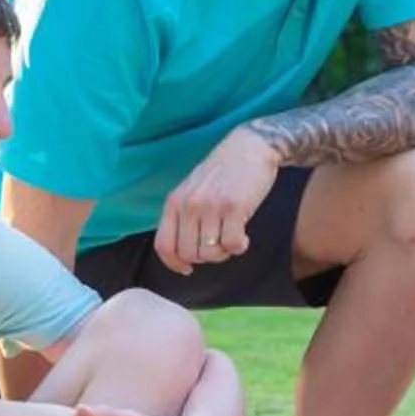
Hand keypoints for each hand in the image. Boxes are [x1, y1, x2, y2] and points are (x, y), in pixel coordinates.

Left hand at [154, 128, 281, 273]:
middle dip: (206, 257)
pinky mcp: (234, 207)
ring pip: (211, 253)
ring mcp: (211, 206)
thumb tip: (183, 255)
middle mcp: (189, 205)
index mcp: (174, 202)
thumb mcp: (192, 190)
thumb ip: (184, 217)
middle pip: (189, 254)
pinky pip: (232, 245)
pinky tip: (244, 236)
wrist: (250, 146)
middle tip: (219, 244)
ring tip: (232, 236)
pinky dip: (239, 247)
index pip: (164, 245)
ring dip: (224, 252)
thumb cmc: (223, 172)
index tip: (187, 269)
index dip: (174, 264)